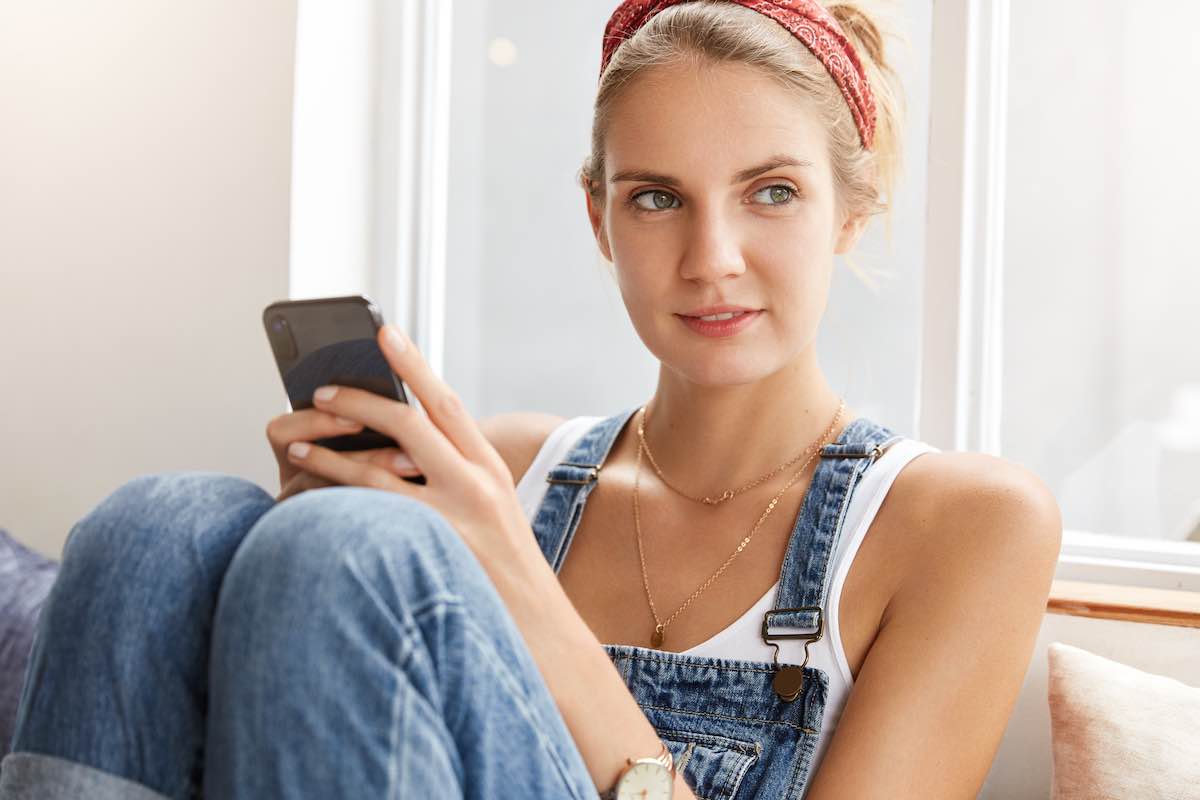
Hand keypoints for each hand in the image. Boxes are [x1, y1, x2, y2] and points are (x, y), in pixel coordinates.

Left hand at [282, 324, 533, 565]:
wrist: (534, 622)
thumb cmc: (501, 563)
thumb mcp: (493, 506)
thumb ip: (457, 471)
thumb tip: (399, 440)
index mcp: (488, 466)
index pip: (446, 402)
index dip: (413, 363)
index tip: (384, 332)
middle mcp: (474, 482)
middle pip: (410, 421)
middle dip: (359, 401)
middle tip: (320, 391)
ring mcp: (451, 516)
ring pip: (377, 469)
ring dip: (330, 452)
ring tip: (296, 446)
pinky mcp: (428, 548)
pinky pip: (367, 515)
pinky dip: (333, 498)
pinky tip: (305, 494)